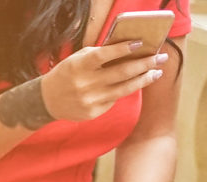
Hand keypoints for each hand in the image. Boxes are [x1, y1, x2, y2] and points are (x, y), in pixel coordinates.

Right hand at [37, 40, 162, 122]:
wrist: (46, 100)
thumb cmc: (66, 74)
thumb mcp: (77, 59)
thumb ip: (98, 54)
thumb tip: (128, 50)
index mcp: (79, 66)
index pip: (105, 55)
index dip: (123, 49)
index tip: (140, 43)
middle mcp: (84, 84)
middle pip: (121, 72)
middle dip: (144, 64)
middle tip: (160, 58)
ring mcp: (89, 100)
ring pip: (124, 89)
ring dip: (144, 79)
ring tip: (157, 72)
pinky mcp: (93, 113)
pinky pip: (114, 100)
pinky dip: (124, 91)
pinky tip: (132, 85)